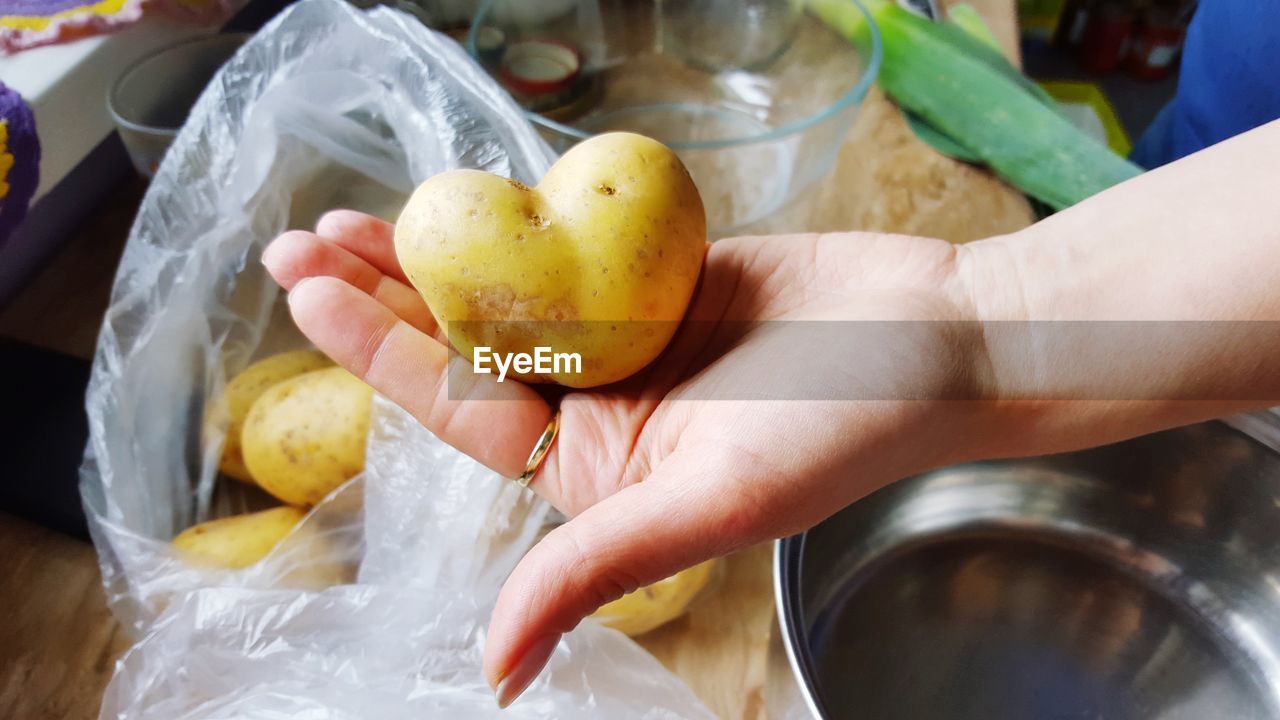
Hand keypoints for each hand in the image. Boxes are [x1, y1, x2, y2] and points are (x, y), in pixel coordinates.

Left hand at [263, 211, 995, 705]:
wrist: (936, 337)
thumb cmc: (840, 430)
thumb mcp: (709, 509)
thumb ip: (594, 573)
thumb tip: (495, 672)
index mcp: (591, 470)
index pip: (462, 411)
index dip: (380, 355)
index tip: (311, 298)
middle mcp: (596, 406)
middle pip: (465, 346)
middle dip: (379, 297)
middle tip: (298, 244)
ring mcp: (622, 337)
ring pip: (505, 289)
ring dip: (432, 251)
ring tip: (346, 216)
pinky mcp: (655, 279)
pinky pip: (569, 245)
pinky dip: (515, 218)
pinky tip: (460, 190)